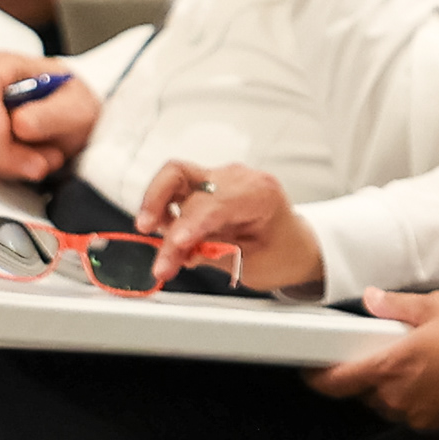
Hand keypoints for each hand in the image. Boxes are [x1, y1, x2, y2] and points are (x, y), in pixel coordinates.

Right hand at [0, 50, 99, 183]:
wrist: (76, 124)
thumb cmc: (75, 105)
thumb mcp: (77, 107)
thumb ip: (51, 114)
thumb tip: (18, 123)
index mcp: (4, 66)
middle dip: (7, 152)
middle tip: (44, 163)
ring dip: (16, 164)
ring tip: (52, 157)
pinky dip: (13, 170)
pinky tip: (39, 162)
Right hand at [134, 161, 322, 291]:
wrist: (293, 246)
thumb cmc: (281, 253)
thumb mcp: (253, 264)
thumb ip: (214, 254)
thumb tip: (181, 252)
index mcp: (259, 193)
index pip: (212, 204)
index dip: (187, 226)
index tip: (172, 248)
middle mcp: (237, 178)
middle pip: (182, 176)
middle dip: (159, 208)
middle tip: (145, 231)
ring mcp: (220, 178)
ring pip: (173, 175)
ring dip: (154, 202)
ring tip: (149, 232)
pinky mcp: (206, 185)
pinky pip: (175, 188)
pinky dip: (162, 208)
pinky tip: (162, 230)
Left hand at [304, 288, 438, 431]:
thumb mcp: (437, 307)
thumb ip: (397, 306)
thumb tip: (371, 299)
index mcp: (390, 367)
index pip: (336, 381)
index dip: (318, 376)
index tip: (313, 367)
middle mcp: (397, 398)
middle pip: (363, 393)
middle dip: (367, 375)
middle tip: (384, 353)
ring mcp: (417, 417)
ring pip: (388, 406)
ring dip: (392, 390)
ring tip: (416, 366)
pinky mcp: (437, 429)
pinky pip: (414, 416)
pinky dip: (416, 401)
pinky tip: (436, 382)